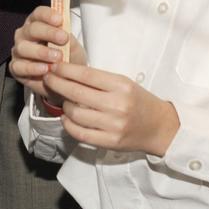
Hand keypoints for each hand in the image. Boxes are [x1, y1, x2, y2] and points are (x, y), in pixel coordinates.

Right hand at [9, 6, 84, 99]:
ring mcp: (19, 51)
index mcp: (38, 24)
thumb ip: (69, 39)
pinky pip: (19, 66)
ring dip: (41, 52)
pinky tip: (44, 69)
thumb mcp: (73, 47)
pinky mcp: (16, 67)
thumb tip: (65, 32)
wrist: (64, 79)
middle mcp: (25, 35)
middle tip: (63, 39)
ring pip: (23, 47)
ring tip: (57, 57)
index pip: (39, 14)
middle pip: (31, 29)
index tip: (60, 20)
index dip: (48, 15)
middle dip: (48, 33)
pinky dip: (32, 68)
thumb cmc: (67, 58)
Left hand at [43, 63, 179, 157]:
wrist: (159, 127)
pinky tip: (66, 118)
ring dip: (64, 105)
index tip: (54, 66)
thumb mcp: (123, 83)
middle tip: (48, 78)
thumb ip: (99, 80)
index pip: (86, 75)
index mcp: (121, 85)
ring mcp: (113, 125)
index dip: (66, 70)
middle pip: (77, 93)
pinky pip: (80, 133)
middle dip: (57, 83)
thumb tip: (67, 72)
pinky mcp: (110, 142)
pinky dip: (68, 124)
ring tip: (63, 100)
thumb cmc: (138, 100)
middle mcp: (117, 105)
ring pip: (75, 114)